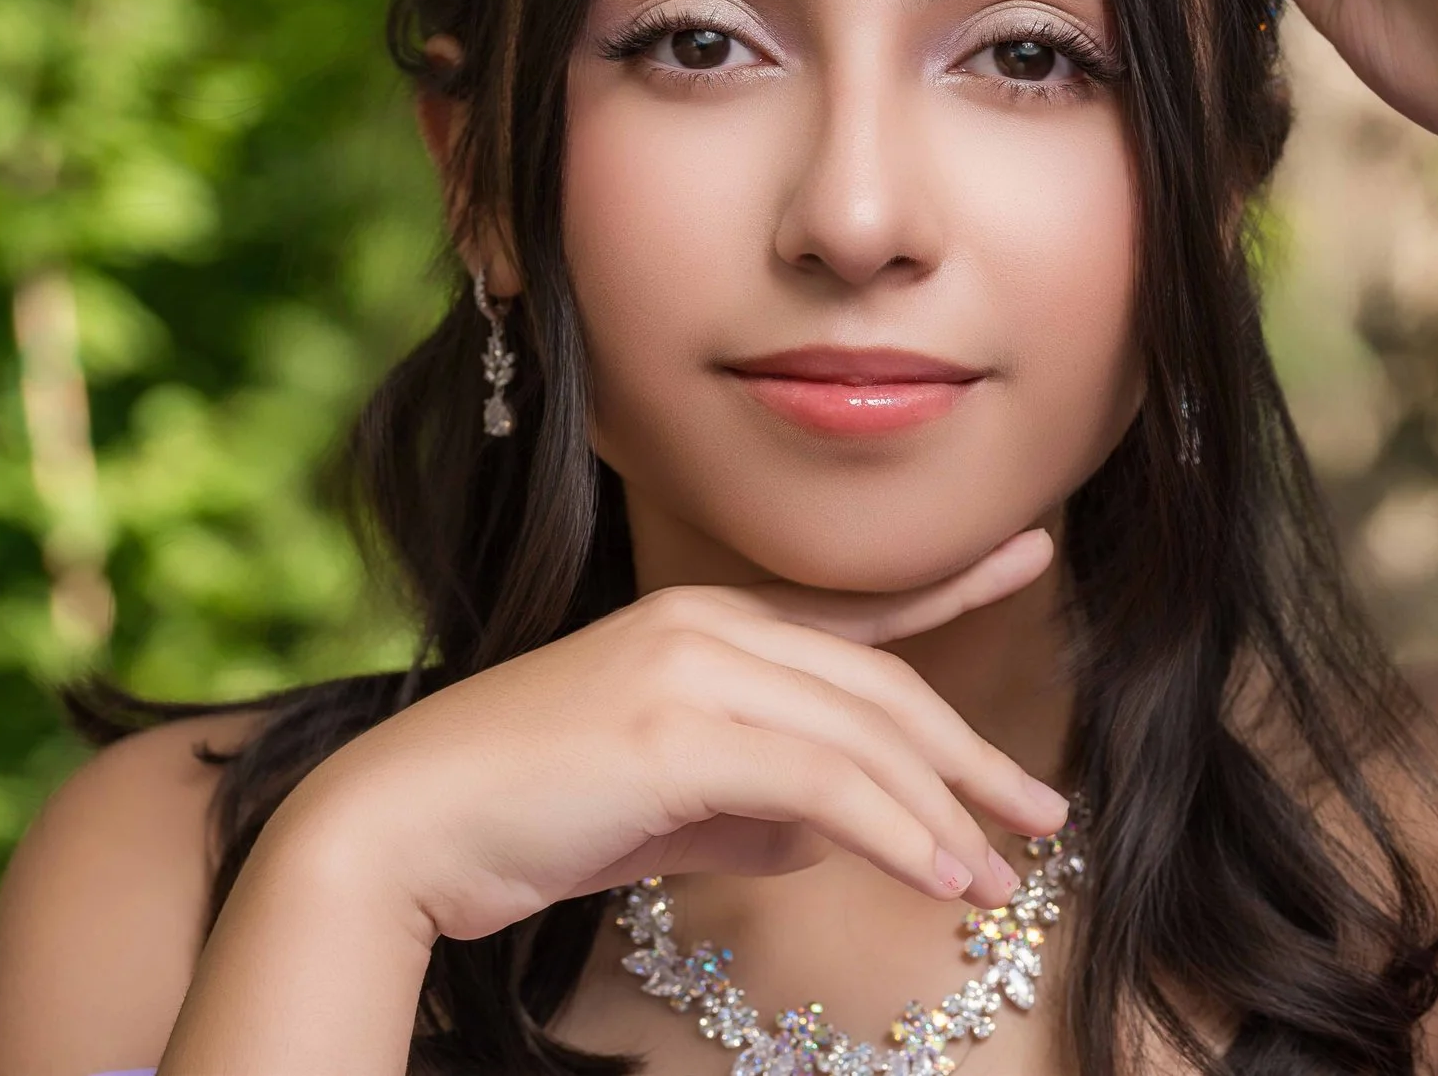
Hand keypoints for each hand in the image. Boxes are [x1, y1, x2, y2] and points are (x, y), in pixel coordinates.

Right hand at [277, 530, 1069, 943]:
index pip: (849, 612)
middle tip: (1039, 813)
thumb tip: (826, 837)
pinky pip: (819, 779)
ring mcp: (687, 668)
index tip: (1028, 556)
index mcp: (700, 626)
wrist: (398, 830)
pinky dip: (890, 830)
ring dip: (942, 813)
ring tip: (995, 881)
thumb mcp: (660, 813)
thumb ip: (748, 811)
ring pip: (860, 734)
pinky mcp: (671, 729)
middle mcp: (703, 626)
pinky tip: (934, 875)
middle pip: (877, 686)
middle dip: (968, 756)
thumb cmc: (521, 821)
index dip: (946, 585)